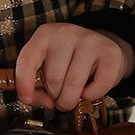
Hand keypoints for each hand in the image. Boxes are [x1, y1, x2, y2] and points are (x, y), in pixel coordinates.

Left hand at [15, 23, 134, 111]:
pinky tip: (88, 90)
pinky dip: (91, 97)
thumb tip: (42, 101)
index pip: (27, 59)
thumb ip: (37, 85)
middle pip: (53, 78)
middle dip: (55, 97)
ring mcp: (90, 41)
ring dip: (70, 100)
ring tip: (71, 98)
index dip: (24, 83)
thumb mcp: (48, 65)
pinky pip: (97, 87)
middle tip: (59, 96)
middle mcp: (66, 33)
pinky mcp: (110, 53)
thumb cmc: (70, 61)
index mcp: (45, 34)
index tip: (27, 99)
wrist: (104, 49)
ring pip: (73, 84)